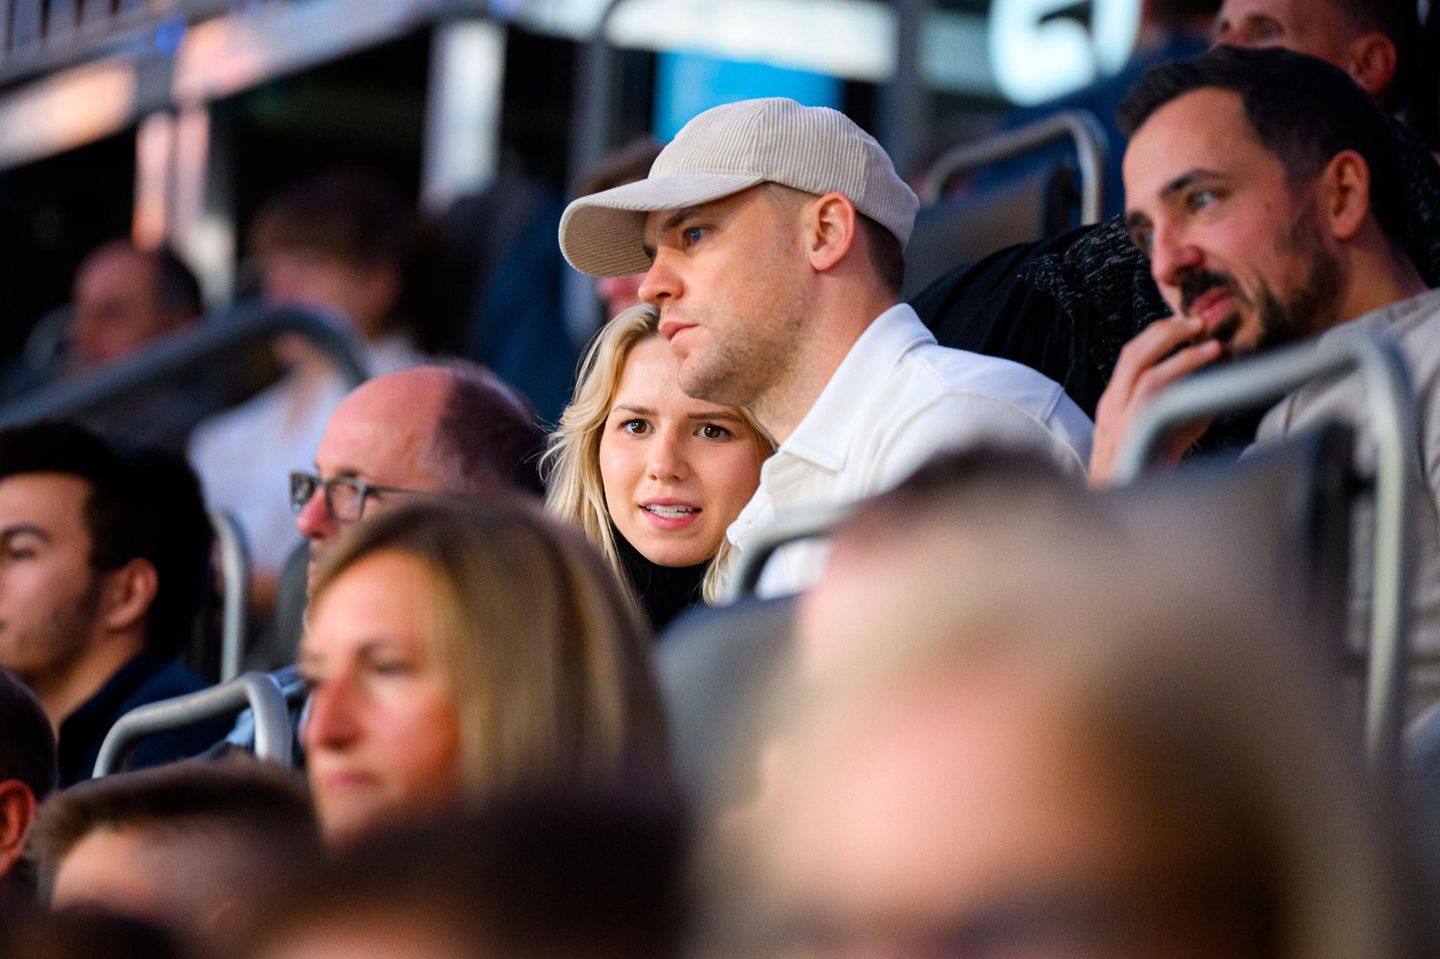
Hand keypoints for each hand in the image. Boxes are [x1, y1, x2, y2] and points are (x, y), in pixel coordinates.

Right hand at [1089, 316, 1222, 485]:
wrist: (1116, 517)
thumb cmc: (1142, 482)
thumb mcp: (1157, 441)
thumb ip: (1180, 412)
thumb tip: (1215, 384)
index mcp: (1112, 406)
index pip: (1130, 357)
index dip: (1158, 334)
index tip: (1186, 324)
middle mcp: (1111, 409)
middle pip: (1133, 354)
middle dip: (1168, 331)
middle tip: (1200, 323)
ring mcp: (1118, 424)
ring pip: (1146, 372)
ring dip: (1182, 352)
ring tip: (1212, 345)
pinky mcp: (1132, 438)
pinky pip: (1156, 398)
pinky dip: (1184, 375)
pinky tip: (1208, 369)